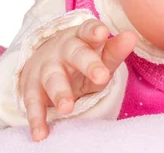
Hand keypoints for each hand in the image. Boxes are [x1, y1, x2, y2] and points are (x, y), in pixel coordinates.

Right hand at [19, 19, 137, 141]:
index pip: (88, 30)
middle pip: (75, 53)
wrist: (48, 61)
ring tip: (67, 108)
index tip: (102, 32)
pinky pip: (33, 102)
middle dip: (87, 64)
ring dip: (59, 93)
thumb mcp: (101, 55)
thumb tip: (132, 36)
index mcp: (83, 37)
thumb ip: (116, 50)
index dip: (94, 31)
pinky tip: (41, 133)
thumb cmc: (85, 58)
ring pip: (53, 77)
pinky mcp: (32, 86)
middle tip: (101, 77)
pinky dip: (36, 118)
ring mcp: (47, 67)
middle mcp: (63, 49)